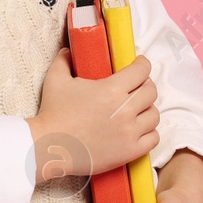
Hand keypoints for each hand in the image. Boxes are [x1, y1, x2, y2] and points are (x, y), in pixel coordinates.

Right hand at [26, 47, 159, 180]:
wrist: (48, 147)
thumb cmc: (52, 113)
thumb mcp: (55, 80)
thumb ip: (64, 61)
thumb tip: (68, 51)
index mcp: (111, 89)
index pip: (142, 71)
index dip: (142, 65)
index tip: (139, 65)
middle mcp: (124, 110)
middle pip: (151, 92)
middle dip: (145, 86)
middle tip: (137, 87)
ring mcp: (129, 132)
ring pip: (154, 115)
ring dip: (147, 110)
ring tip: (138, 110)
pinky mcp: (129, 151)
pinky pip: (153, 139)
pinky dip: (149, 133)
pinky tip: (139, 130)